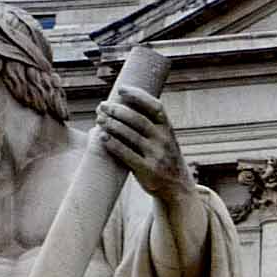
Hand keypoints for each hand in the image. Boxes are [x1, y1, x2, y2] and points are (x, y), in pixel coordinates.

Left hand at [94, 84, 193, 205]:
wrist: (177, 187)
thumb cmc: (163, 158)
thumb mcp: (164, 139)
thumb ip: (149, 125)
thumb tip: (121, 106)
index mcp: (168, 129)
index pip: (155, 106)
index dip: (138, 95)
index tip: (121, 89)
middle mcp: (164, 140)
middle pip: (138, 119)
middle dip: (118, 110)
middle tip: (102, 106)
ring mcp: (157, 156)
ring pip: (131, 135)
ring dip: (112, 125)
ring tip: (99, 119)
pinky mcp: (148, 170)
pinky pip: (127, 154)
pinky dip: (113, 144)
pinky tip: (102, 137)